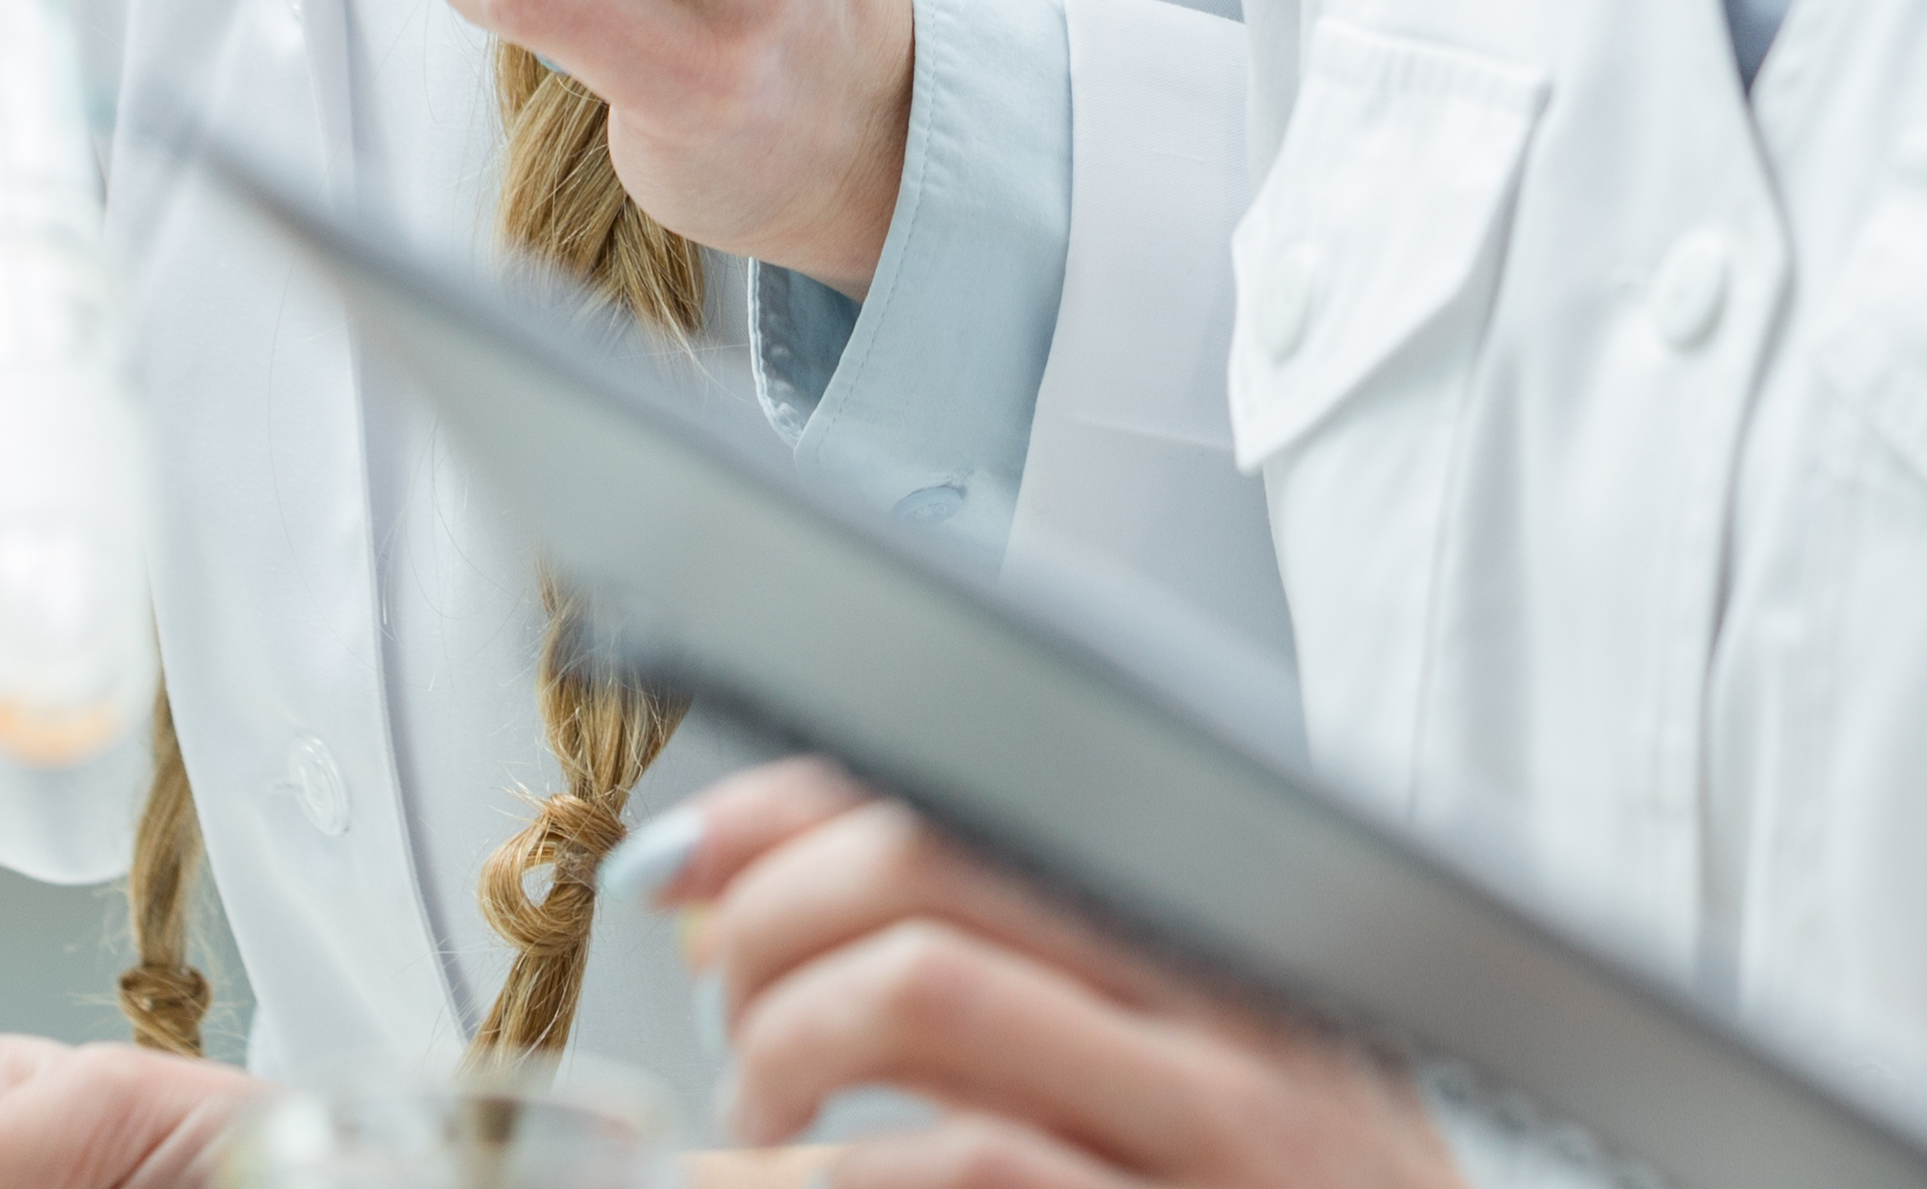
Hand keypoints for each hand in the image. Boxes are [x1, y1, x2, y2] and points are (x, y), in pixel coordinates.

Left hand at [665, 762, 1457, 1188]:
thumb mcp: (1205, 1069)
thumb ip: (1031, 967)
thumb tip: (757, 894)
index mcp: (1233, 919)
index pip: (987, 778)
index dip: (802, 805)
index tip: (693, 862)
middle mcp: (1233, 995)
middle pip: (932, 863)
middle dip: (766, 925)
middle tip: (722, 1014)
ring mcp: (1213, 1124)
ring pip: (925, 989)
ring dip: (780, 1050)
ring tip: (754, 1135)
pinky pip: (964, 1163)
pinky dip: (817, 1178)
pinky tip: (775, 1188)